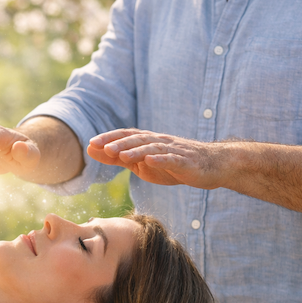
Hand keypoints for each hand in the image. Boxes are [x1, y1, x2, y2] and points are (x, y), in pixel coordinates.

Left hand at [87, 129, 223, 188]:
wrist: (210, 166)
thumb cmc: (173, 165)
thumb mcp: (142, 164)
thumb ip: (118, 159)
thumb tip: (92, 151)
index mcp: (148, 142)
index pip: (126, 136)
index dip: (109, 138)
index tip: (91, 143)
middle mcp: (159, 142)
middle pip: (136, 140)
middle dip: (117, 143)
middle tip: (100, 147)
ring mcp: (173, 151)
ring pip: (152, 148)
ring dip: (135, 151)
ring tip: (120, 156)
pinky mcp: (185, 162)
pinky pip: (172, 159)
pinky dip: (160, 159)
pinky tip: (150, 161)